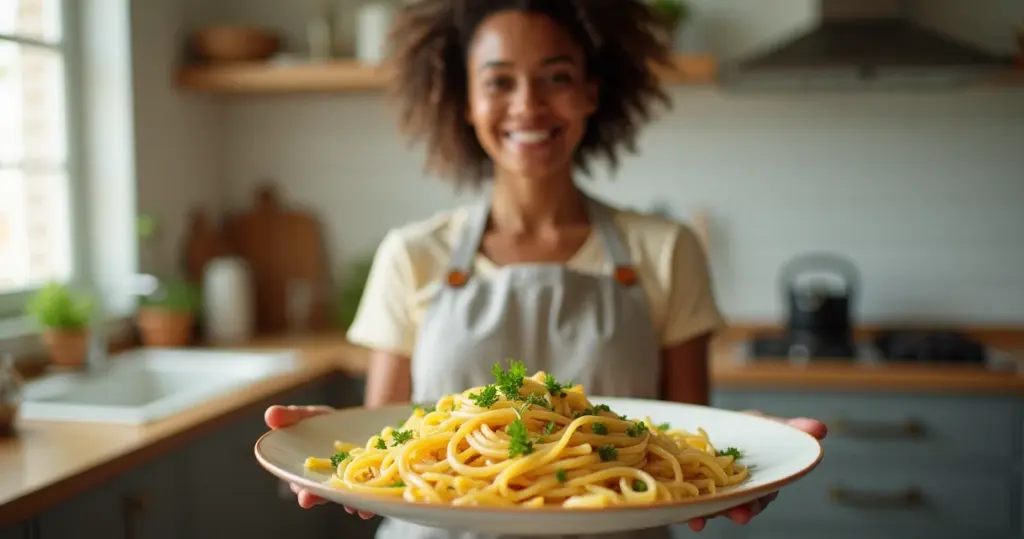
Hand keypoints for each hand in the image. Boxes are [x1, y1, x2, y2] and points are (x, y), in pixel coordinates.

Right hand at [264, 405, 375, 519]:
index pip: (302, 484)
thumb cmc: (323, 423)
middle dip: (322, 499)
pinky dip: (368, 500)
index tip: (305, 496)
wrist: (355, 422)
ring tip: (354, 507)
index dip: (303, 492)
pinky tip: (371, 504)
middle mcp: (325, 482)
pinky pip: (366, 494)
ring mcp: (346, 483)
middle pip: (322, 494)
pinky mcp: (366, 480)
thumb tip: (270, 415)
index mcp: (307, 472)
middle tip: (324, 501)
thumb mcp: (307, 416)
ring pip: (345, 497)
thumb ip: (289, 417)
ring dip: (349, 503)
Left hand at [686, 411, 827, 531]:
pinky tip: (688, 517)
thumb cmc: (749, 429)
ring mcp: (716, 491)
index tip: (749, 510)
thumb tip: (821, 429)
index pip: (760, 496)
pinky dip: (690, 510)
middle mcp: (738, 491)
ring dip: (710, 514)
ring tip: (702, 520)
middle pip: (738, 505)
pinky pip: (693, 502)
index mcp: (759, 481)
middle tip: (737, 516)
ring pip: (715, 507)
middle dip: (737, 512)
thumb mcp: (767, 425)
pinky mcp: (695, 488)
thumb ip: (791, 429)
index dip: (756, 504)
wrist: (716, 424)